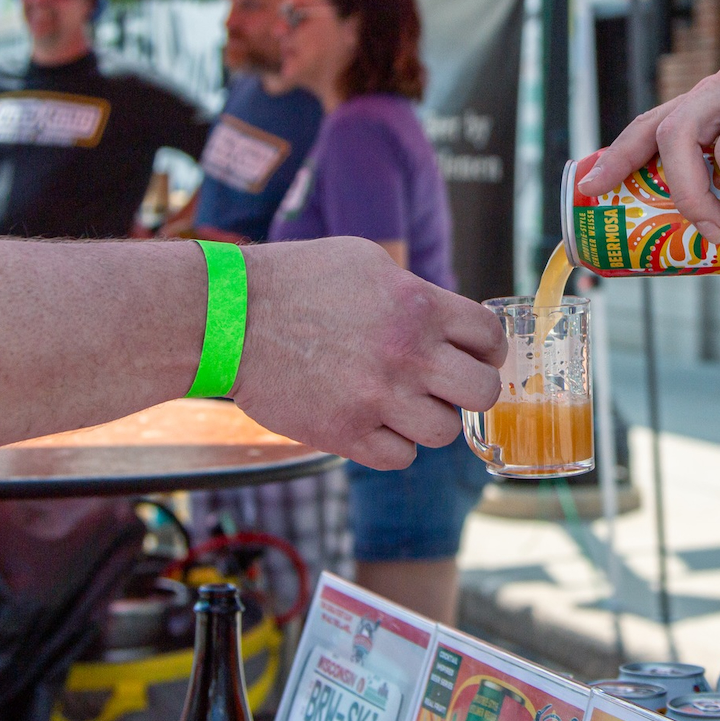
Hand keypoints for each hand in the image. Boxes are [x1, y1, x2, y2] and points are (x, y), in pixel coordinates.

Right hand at [232, 237, 503, 471]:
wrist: (229, 317)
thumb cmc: (297, 280)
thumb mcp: (368, 262)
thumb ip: (417, 293)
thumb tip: (450, 320)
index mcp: (419, 305)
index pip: (490, 338)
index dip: (487, 348)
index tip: (474, 353)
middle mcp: (407, 354)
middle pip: (484, 392)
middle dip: (471, 389)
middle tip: (448, 385)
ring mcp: (377, 397)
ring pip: (445, 432)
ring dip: (430, 419)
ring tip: (405, 403)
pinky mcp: (345, 433)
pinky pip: (401, 458)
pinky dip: (394, 445)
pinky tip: (376, 422)